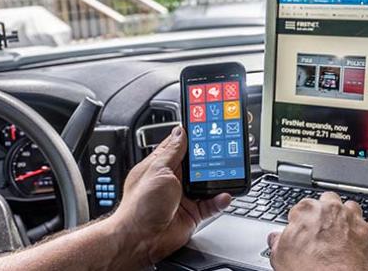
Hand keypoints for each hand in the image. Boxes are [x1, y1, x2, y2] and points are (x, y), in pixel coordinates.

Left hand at [111, 126, 231, 266]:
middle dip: (210, 158)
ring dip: (217, 180)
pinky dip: (219, 200)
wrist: (140, 239)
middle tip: (224, 150)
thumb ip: (172, 152)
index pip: (180, 145)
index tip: (207, 128)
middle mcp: (173, 180)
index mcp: (161, 166)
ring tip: (227, 173)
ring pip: (207, 183)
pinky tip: (224, 195)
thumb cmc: (140, 206)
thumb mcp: (157, 170)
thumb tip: (180, 132)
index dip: (193, 136)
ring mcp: (184, 197)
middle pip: (197, 164)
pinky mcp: (193, 213)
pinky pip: (212, 204)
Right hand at [268, 192, 367, 270]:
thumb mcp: (281, 258)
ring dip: (348, 217)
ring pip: (352, 208)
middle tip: (322, 229)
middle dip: (326, 211)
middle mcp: (332, 210)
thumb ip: (277, 242)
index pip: (301, 207)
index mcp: (307, 211)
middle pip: (329, 201)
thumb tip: (275, 238)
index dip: (301, 220)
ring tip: (343, 233)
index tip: (301, 230)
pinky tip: (363, 239)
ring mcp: (355, 220)